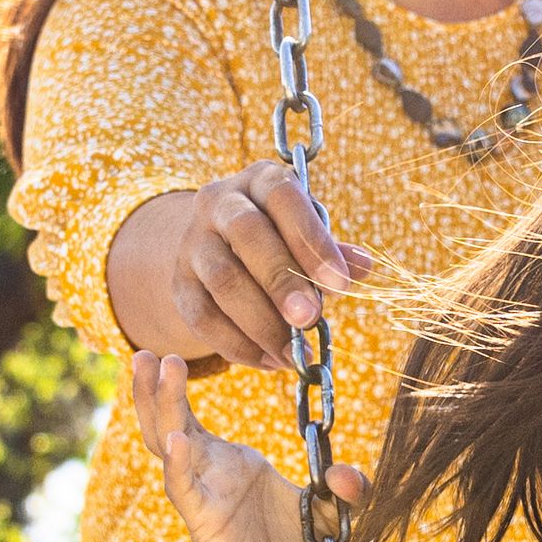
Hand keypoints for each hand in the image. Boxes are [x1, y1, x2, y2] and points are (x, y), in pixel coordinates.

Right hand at [105, 167, 372, 367]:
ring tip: (292, 352)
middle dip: (281, 281)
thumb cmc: (281, 236)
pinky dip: (238, 345)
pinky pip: (203, 317)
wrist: (219, 245)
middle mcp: (220, 202)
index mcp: (261, 180)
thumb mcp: (307, 232)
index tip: (341, 284)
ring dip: (260, 321)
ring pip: (222, 279)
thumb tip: (362, 267)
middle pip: (247, 235)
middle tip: (309, 319)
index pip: (284, 198)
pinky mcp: (179, 284)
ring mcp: (193, 243)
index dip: (312, 241)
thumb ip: (332, 250)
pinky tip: (270, 361)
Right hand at [128, 349, 360, 541]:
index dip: (180, 385)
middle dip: (154, 386)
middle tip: (146, 350)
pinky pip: (185, 488)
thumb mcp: (327, 514)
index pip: (193, 415)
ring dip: (158, 406)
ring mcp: (202, 492)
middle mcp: (208, 471)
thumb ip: (341, 488)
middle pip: (168, 419)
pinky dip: (179, 463)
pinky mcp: (202, 520)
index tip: (177, 349)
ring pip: (167, 442)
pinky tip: (176, 440)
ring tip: (150, 367)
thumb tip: (346, 471)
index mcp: (230, 461)